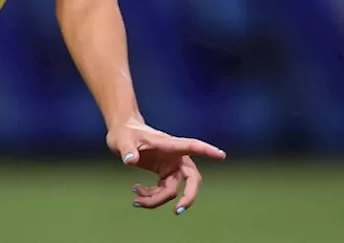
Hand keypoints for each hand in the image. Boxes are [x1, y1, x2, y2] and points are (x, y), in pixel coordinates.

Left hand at [107, 120, 225, 215]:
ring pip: (173, 191)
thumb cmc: (124, 133)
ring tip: (137, 200)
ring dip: (157, 200)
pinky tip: (137, 194)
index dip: (207, 151)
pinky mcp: (164, 174)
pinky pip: (164, 192)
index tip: (221, 155)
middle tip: (178, 210)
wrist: (122, 134)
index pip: (192, 146)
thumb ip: (127, 149)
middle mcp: (175, 157)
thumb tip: (129, 160)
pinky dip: (152, 197)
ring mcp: (170, 167)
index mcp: (170, 145)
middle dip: (188, 196)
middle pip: (192, 179)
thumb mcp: (122, 140)